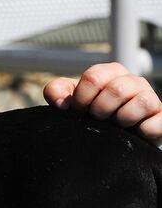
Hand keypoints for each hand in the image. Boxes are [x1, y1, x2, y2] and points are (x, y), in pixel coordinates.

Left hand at [44, 62, 161, 144]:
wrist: (111, 135)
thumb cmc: (91, 111)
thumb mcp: (70, 99)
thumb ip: (56, 92)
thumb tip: (61, 103)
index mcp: (110, 72)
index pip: (94, 77)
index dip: (82, 97)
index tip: (79, 109)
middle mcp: (132, 81)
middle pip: (117, 89)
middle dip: (101, 109)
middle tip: (97, 118)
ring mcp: (149, 98)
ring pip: (141, 101)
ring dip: (122, 118)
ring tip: (116, 125)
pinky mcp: (160, 117)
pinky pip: (155, 122)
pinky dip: (142, 130)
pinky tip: (134, 133)